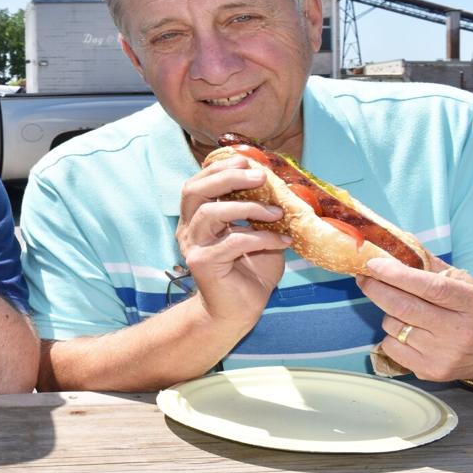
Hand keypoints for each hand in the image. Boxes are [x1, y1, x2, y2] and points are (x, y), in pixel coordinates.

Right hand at [174, 156, 292, 326]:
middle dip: (226, 177)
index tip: (248, 161)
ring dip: (248, 208)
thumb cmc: (251, 272)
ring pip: (211, 213)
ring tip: (277, 213)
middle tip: (259, 177)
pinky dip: (262, 238)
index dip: (220, 167)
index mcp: (198, 217)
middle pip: (194, 190)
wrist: (240, 311)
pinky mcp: (202, 263)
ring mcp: (193, 246)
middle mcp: (189, 229)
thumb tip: (282, 186)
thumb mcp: (261, 234)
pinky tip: (282, 242)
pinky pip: (233, 242)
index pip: (199, 182)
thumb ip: (262, 212)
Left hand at [356, 257, 472, 382]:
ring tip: (401, 309)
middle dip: (378, 289)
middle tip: (365, 277)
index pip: (431, 288)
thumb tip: (399, 245)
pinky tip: (406, 330)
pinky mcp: (431, 372)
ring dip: (389, 313)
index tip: (375, 265)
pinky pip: (392, 348)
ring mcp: (444, 355)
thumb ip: (434, 266)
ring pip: (394, 327)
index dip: (399, 275)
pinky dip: (391, 335)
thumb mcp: (468, 284)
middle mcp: (460, 332)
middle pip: (406, 308)